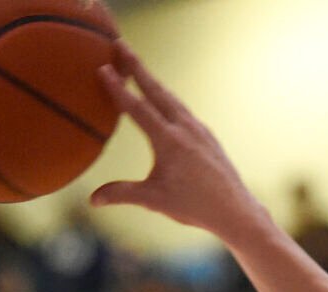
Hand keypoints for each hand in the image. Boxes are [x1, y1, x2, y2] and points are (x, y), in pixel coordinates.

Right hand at [88, 42, 265, 239]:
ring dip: (151, 80)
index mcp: (169, 141)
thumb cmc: (195, 207)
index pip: (137, 109)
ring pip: (170, 98)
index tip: (103, 68)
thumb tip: (92, 199)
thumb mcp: (155, 201)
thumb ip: (122, 194)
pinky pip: (182, 109)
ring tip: (136, 65)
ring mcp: (198, 129)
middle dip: (136, 67)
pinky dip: (167, 98)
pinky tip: (162, 98)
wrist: (235, 210)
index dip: (118, 89)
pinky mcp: (206, 135)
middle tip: (120, 45)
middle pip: (156, 91)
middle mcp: (185, 128)